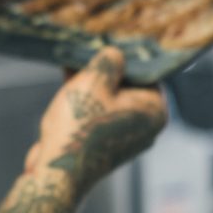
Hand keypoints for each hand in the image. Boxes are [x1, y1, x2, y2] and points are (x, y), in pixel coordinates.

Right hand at [24, 47, 167, 195]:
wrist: (57, 171)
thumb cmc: (80, 125)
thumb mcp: (94, 79)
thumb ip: (109, 60)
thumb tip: (114, 54)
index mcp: (155, 110)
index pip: (146, 70)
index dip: (123, 54)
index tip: (104, 41)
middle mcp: (146, 126)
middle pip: (127, 85)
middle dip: (104, 69)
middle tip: (85, 51)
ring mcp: (125, 138)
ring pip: (109, 100)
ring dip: (91, 84)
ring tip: (71, 66)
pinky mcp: (104, 146)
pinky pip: (98, 115)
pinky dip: (85, 102)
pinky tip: (66, 85)